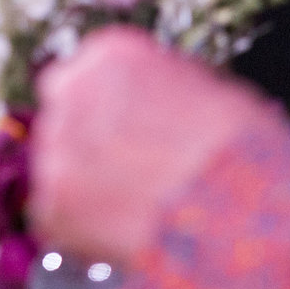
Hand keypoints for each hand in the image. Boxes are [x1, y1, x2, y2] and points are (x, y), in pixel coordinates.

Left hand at [29, 26, 264, 263]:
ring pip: (60, 166)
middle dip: (90, 142)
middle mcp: (71, 91)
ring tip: (135, 208)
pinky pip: (59, 216)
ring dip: (87, 184)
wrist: (235, 207)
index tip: (126, 129)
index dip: (109, 107)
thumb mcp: (206, 90)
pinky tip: (124, 234)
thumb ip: (158, 91)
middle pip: (65, 115)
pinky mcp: (51, 205)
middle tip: (126, 171)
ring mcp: (56, 149)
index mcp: (110, 54)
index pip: (87, 72)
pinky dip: (84, 229)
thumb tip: (153, 108)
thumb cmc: (237, 148)